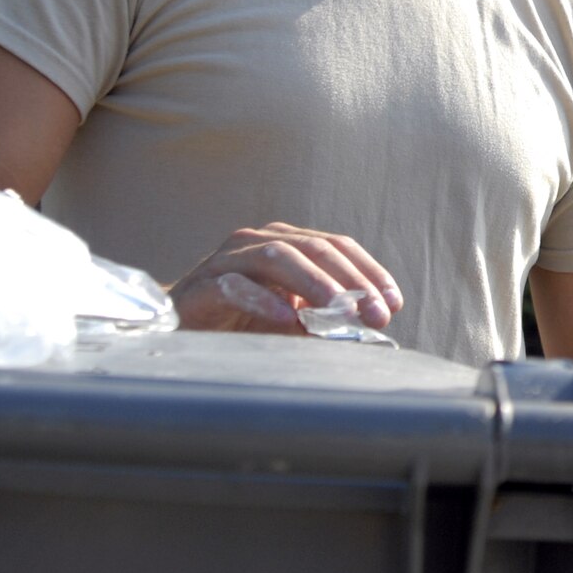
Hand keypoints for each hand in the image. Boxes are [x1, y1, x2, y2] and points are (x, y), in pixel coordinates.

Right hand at [169, 223, 402, 334]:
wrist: (180, 324)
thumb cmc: (241, 320)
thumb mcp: (292, 319)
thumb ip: (324, 320)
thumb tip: (364, 332)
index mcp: (288, 242)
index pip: (338, 247)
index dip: (369, 272)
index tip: (393, 302)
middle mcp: (260, 241)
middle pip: (315, 249)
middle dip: (351, 283)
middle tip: (376, 315)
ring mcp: (230, 258)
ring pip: (279, 258)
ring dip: (315, 285)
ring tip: (339, 313)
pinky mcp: (203, 283)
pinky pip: (236, 286)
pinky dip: (264, 301)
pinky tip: (288, 319)